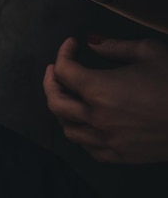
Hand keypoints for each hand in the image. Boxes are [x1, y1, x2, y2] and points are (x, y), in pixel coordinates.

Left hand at [43, 36, 167, 163]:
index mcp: (99, 89)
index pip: (64, 70)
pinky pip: (89, 149)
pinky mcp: (122, 156)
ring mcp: (108, 140)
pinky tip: (86, 124)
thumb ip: (114, 47)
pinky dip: (81, 134)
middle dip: (50, 81)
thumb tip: (91, 42)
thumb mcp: (148, 52)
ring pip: (67, 129)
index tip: (73, 44)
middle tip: (55, 69)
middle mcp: (97, 117)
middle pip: (55, 101)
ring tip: (68, 96)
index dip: (64, 52)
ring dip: (62, 110)